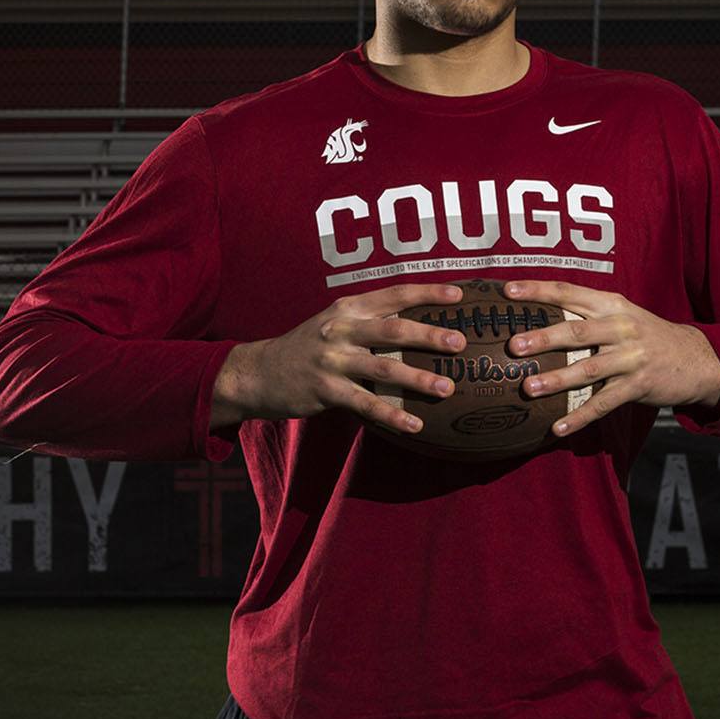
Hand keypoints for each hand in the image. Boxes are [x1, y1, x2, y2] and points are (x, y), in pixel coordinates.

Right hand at [211, 281, 469, 436]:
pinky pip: (366, 404)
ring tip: (447, 388)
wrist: (259, 372)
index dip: (426, 293)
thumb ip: (369, 321)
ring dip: (418, 378)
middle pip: (392, 329)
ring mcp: (332, 360)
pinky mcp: (325, 390)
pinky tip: (415, 425)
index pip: (393, 295)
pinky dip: (392, 415)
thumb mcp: (334, 323)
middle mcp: (341, 330)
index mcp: (347, 308)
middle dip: (429, 334)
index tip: (458, 294)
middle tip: (460, 341)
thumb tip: (418, 323)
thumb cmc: (307, 347)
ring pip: (383, 367)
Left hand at [500, 279, 719, 438]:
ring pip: (588, 368)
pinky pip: (604, 403)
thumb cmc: (646, 335)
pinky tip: (558, 428)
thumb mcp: (622, 314)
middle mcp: (621, 327)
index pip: (569, 292)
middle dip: (543, 338)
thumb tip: (536, 316)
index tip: (508, 290)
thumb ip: (586, 314)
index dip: (538, 290)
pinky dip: (580, 417)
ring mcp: (631, 357)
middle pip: (577, 332)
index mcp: (612, 304)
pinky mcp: (638, 386)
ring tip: (529, 388)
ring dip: (557, 379)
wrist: (696, 358)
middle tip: (514, 346)